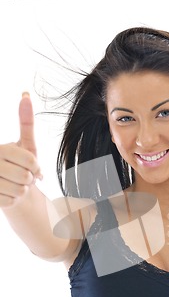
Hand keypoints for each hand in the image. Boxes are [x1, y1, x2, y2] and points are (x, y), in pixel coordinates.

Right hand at [0, 93, 42, 207]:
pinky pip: (11, 201)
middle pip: (25, 177)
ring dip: (22, 190)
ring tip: (15, 184)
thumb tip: (26, 95)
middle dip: (29, 179)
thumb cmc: (17, 163)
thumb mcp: (24, 143)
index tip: (35, 168)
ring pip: (19, 191)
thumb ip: (26, 122)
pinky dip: (14, 200)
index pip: (30, 160)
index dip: (37, 167)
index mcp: (0, 148)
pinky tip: (7, 193)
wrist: (6, 186)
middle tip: (24, 178)